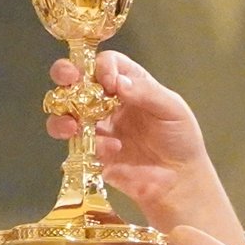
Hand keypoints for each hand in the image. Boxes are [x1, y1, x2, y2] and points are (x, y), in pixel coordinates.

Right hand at [48, 50, 244, 244]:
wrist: (181, 180)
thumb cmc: (181, 139)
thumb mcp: (172, 109)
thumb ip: (146, 92)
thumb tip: (118, 82)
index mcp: (129, 84)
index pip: (107, 64)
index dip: (102, 67)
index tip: (109, 82)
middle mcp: (107, 102)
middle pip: (75, 80)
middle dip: (65, 75)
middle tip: (67, 79)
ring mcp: (97, 128)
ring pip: (65, 114)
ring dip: (63, 117)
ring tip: (73, 125)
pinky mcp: (93, 154)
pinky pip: (78, 146)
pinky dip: (90, 146)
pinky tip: (113, 150)